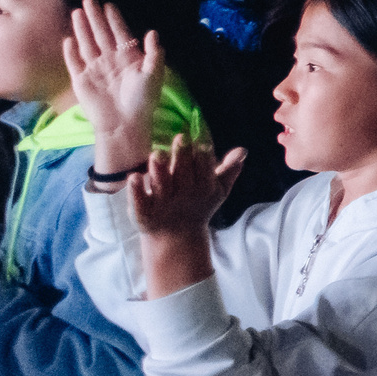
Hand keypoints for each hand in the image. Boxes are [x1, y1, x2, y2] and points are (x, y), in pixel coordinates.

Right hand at [65, 0, 167, 153]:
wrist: (124, 123)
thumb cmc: (142, 101)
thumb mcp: (153, 75)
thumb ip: (154, 54)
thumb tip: (153, 32)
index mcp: (128, 58)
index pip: (120, 34)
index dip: (114, 20)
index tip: (109, 5)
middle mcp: (110, 61)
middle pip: (101, 34)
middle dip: (95, 18)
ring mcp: (94, 70)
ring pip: (87, 44)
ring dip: (81, 28)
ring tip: (77, 12)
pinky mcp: (81, 81)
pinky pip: (74, 62)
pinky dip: (70, 51)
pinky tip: (68, 39)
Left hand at [126, 135, 244, 238]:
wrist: (175, 237)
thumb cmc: (197, 204)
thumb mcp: (216, 189)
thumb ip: (228, 170)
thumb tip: (243, 150)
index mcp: (204, 186)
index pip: (205, 165)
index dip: (202, 152)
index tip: (199, 137)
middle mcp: (184, 194)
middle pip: (183, 172)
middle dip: (182, 156)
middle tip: (180, 138)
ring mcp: (163, 204)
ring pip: (162, 185)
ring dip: (160, 170)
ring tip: (157, 154)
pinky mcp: (144, 213)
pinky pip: (139, 202)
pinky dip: (135, 191)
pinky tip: (133, 178)